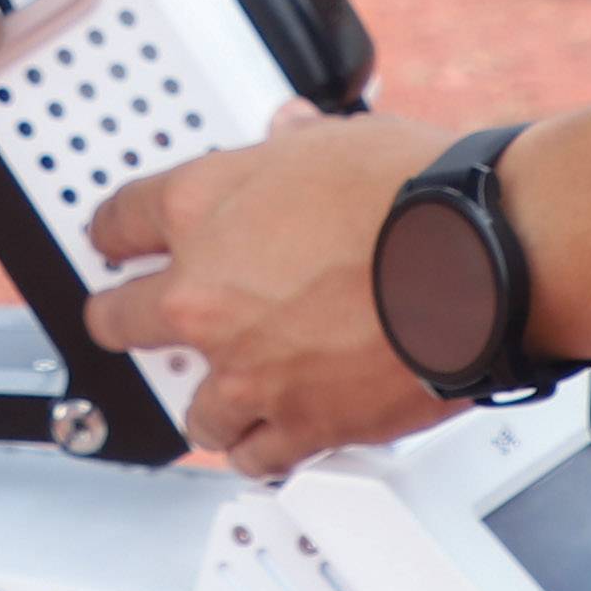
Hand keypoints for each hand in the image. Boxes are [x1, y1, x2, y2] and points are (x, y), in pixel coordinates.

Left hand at [83, 105, 455, 476]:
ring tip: (230, 392)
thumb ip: (293, 147)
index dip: (113, 235)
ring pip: (190, 407)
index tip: (113, 246)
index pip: (117, 222)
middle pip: (116, 319)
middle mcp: (203, 293)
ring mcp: (243, 366)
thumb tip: (287, 134)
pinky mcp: (296, 423)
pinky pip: (254, 456)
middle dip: (124, 319)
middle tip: (136, 321)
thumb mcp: (339, 141)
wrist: (477, 261)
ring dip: (209, 398)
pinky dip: (263, 449)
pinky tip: (271, 437)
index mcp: (203, 207)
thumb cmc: (420, 196)